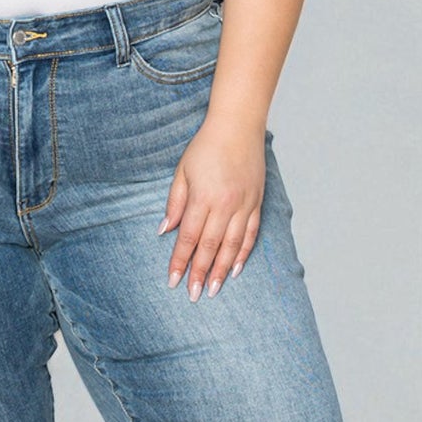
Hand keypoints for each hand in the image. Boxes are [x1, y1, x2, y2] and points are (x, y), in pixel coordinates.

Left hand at [159, 122, 265, 300]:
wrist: (238, 126)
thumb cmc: (205, 147)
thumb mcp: (182, 171)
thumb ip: (175, 202)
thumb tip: (164, 230)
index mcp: (203, 197)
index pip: (188, 238)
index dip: (180, 261)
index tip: (173, 281)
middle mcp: (225, 205)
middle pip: (209, 247)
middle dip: (200, 273)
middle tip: (194, 295)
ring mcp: (243, 205)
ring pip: (231, 245)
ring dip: (221, 270)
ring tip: (213, 290)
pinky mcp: (256, 203)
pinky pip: (250, 234)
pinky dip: (243, 253)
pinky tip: (235, 269)